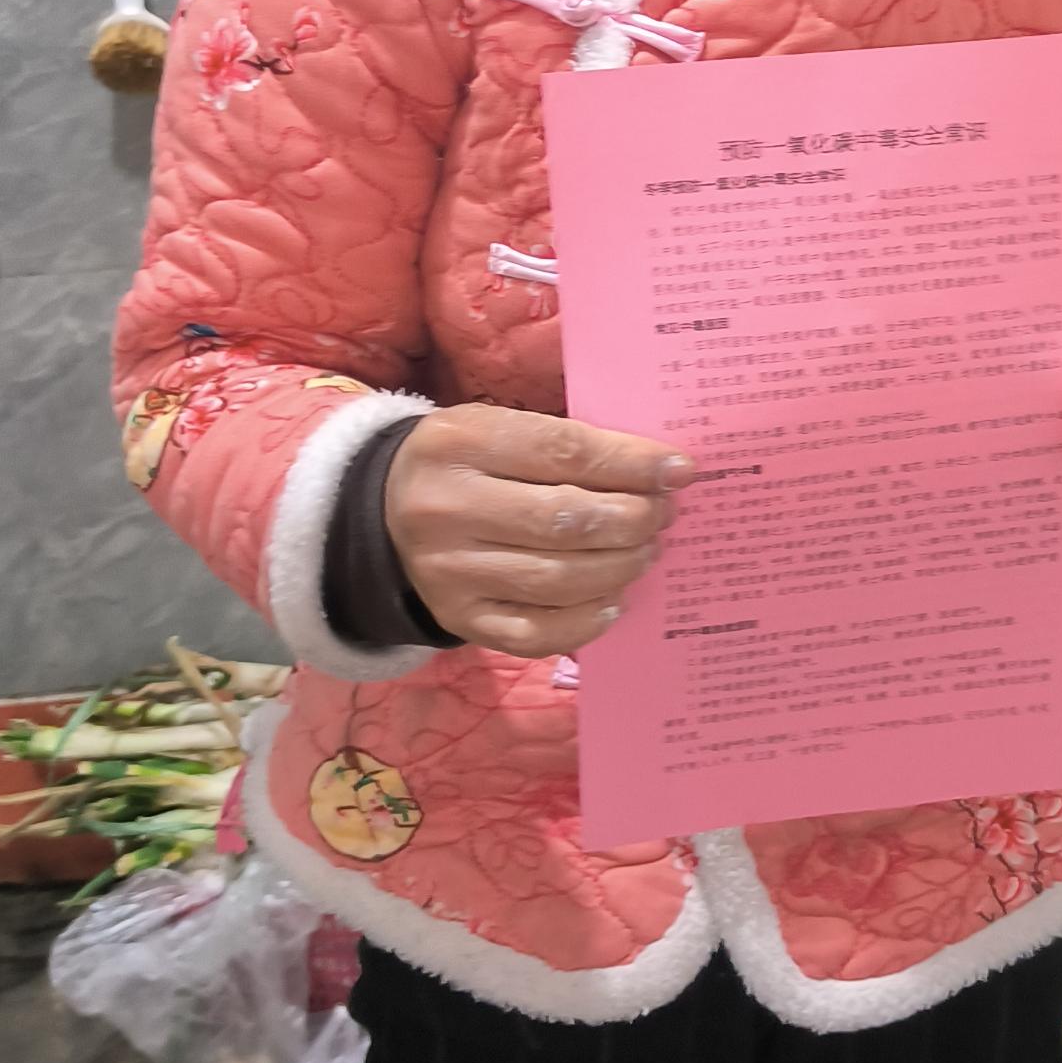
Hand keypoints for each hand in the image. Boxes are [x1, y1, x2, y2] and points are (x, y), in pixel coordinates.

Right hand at [385, 403, 694, 657]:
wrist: (381, 515)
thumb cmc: (464, 464)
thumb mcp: (496, 429)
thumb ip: (567, 444)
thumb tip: (658, 472)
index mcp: (459, 443)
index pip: (563, 452)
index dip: (631, 464)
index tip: (680, 471)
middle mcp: (446, 509)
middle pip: (564, 520)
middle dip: (632, 519)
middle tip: (664, 515)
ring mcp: (449, 572)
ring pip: (557, 579)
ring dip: (620, 566)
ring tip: (646, 551)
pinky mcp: (458, 618)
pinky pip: (536, 633)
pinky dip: (587, 620)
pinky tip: (614, 599)